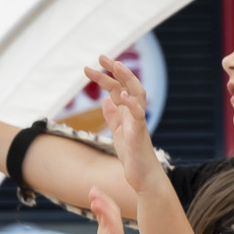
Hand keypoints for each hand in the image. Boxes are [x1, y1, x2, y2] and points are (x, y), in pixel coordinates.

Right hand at [89, 190, 162, 233]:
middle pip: (110, 214)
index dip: (104, 210)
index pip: (111, 221)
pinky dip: (99, 212)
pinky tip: (95, 204)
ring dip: (101, 203)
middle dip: (103, 201)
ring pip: (107, 216)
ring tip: (92, 191)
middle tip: (92, 189)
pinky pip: (103, 223)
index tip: (95, 200)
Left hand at [92, 56, 165, 193]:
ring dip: (127, 79)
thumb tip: (106, 100)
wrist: (143, 177)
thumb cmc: (132, 155)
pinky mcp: (139, 135)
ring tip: (116, 66)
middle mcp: (135, 114)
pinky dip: (131, 104)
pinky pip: (138, 116)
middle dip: (115, 70)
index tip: (90, 66)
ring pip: (137, 95)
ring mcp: (139, 123)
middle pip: (128, 85)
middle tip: (100, 56)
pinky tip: (122, 95)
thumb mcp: (117, 133)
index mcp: (128, 112)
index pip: (117, 88)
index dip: (105, 76)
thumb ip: (113, 116)